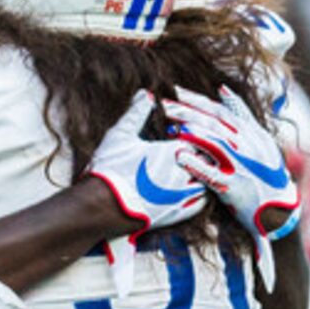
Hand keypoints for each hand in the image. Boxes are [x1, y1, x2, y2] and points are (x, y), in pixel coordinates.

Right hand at [82, 90, 209, 234]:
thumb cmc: (109, 170)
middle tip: (198, 146)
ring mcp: (183, 196)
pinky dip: (202, 193)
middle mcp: (184, 174)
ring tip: (198, 166)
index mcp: (174, 152)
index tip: (187, 130)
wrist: (100, 209)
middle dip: (203, 151)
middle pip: (208, 158)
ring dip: (204, 172)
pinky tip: (196, 187)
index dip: (195, 132)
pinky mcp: (179, 214)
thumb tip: (146, 94)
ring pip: (208, 180)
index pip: (199, 136)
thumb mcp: (121, 135)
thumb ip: (137, 113)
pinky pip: (201, 202)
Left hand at [163, 88, 301, 239]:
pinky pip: (213, 174)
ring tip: (171, 127)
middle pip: (214, 123)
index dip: (197, 100)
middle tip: (165, 106)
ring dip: (192, 133)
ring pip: (215, 143)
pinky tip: (179, 157)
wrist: (280, 206)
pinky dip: (196, 164)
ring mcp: (241, 165)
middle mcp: (247, 145)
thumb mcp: (259, 138)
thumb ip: (241, 114)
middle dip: (188, 112)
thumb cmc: (266, 171)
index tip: (176, 91)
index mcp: (250, 133)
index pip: (220, 110)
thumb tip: (222, 89)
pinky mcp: (234, 186)